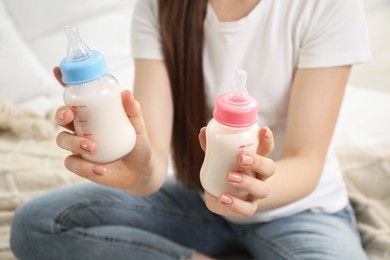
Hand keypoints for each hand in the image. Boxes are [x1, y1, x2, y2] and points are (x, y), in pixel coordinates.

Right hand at [53, 67, 154, 194]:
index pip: (75, 96)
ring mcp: (78, 146)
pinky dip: (85, 167)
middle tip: (69, 115)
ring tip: (93, 147)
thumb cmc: (137, 143)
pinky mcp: (81, 165)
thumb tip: (126, 93)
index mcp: (92, 114)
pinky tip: (101, 169)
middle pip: (60, 116)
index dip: (64, 82)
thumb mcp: (138, 126)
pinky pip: (72, 164)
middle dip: (60, 113)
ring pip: (62, 140)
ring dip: (74, 142)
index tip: (57, 70)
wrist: (141, 170)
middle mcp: (81, 128)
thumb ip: (133, 110)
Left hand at [199, 126, 275, 216]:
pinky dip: (236, 204)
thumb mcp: (218, 158)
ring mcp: (255, 194)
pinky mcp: (247, 208)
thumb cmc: (223, 172)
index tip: (263, 130)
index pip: (266, 148)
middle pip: (269, 168)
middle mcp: (260, 177)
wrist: (221, 198)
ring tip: (229, 177)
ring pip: (262, 190)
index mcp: (256, 161)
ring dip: (247, 182)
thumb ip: (211, 147)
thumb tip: (203, 131)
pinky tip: (224, 197)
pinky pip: (247, 209)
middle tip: (241, 158)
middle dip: (257, 162)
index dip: (267, 140)